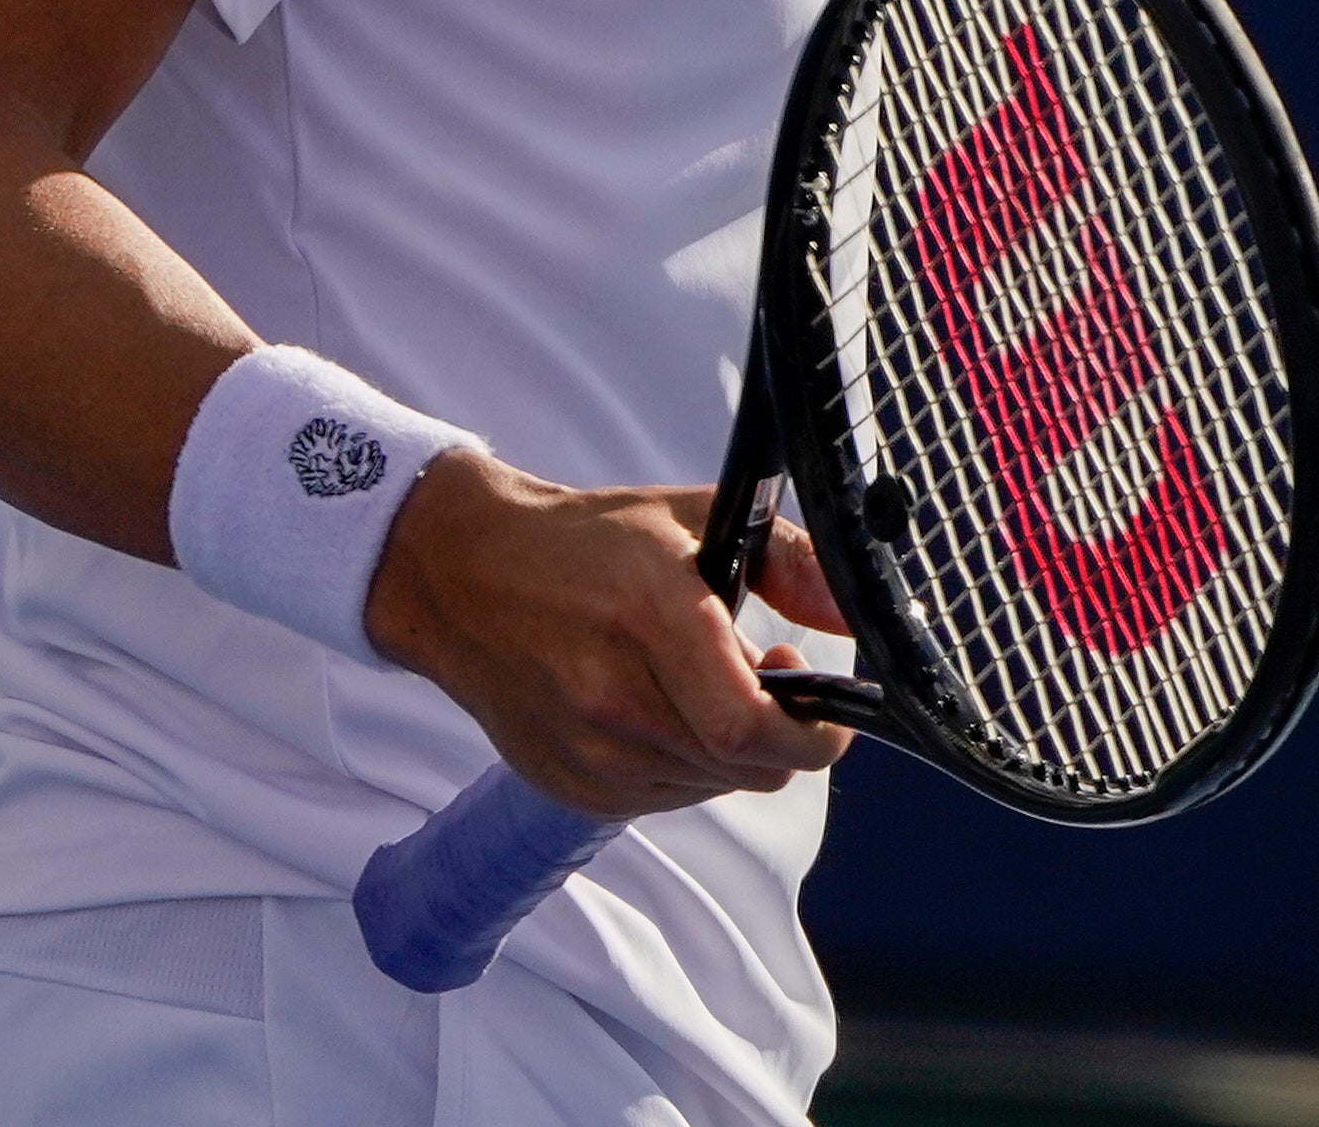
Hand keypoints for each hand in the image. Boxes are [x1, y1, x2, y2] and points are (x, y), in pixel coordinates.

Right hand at [364, 451, 855, 817]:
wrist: (462, 577)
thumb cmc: (582, 545)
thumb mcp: (694, 519)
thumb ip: (791, 562)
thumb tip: (856, 617)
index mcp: (653, 620)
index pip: (752, 727)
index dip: (811, 733)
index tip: (823, 702)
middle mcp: (616, 699)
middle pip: (744, 765)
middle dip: (779, 732)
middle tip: (763, 673)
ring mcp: (589, 754)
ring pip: (713, 786)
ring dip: (730, 746)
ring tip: (694, 680)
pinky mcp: (572, 787)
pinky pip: (668, 798)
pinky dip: (686, 763)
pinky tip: (657, 707)